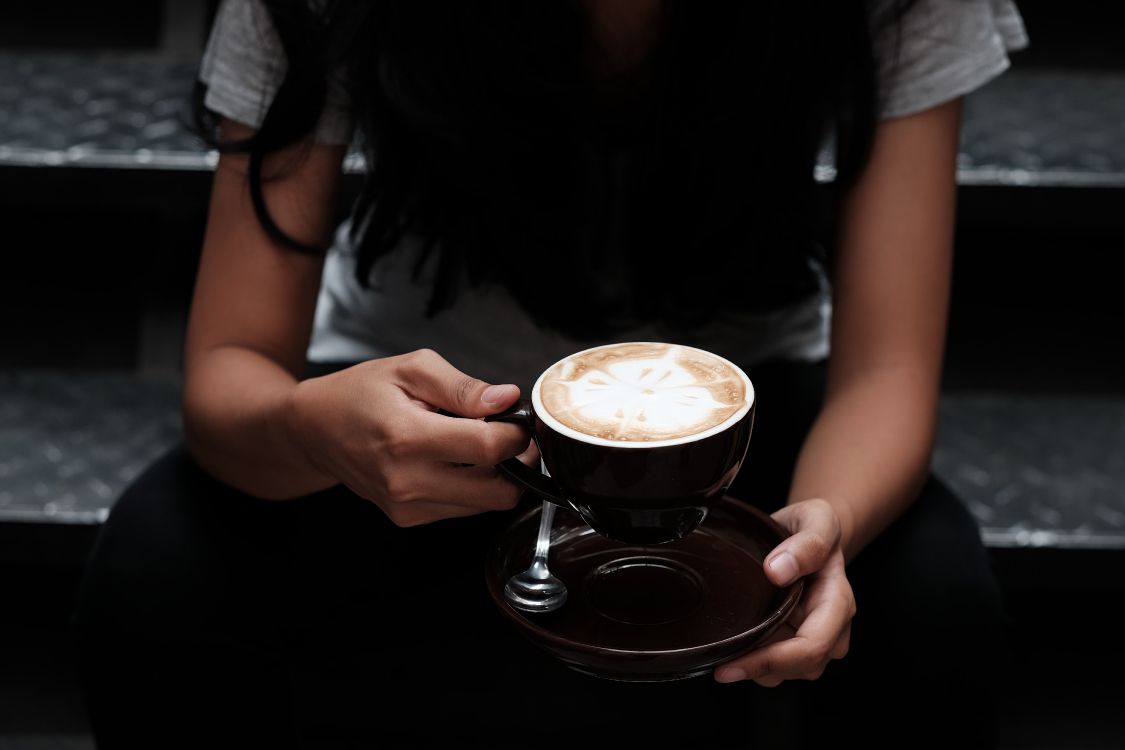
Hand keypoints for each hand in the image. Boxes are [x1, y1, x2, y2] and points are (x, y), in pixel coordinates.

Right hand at [285, 348, 535, 525]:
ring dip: (496, 476)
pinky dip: (473, 487)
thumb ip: (463, 386)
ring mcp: (408, 505)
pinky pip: (463, 509)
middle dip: (517, 462)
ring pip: (486, 505)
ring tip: (475, 444)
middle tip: (510, 436)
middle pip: (498, 492)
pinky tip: (456, 461)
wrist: (314, 430)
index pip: (489, 448)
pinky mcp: (409, 518)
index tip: (518, 419)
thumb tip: (506, 399)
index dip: (517, 434)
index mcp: (408, 437)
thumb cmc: (359, 394)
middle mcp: (408, 481)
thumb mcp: (411, 369)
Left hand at [714, 498, 855, 685]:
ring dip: (757, 667)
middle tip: (719, 663)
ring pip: (788, 672)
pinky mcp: (798, 641)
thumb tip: (778, 571)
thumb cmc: (813, 527)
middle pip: (801, 666)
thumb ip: (807, 543)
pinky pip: (778, 665)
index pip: (812, 646)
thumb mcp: (816, 519)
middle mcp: (833, 627)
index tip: (731, 663)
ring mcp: (816, 637)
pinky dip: (755, 660)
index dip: (772, 660)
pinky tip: (737, 644)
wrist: (810, 534)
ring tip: (728, 647)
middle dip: (759, 668)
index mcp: (838, 601)